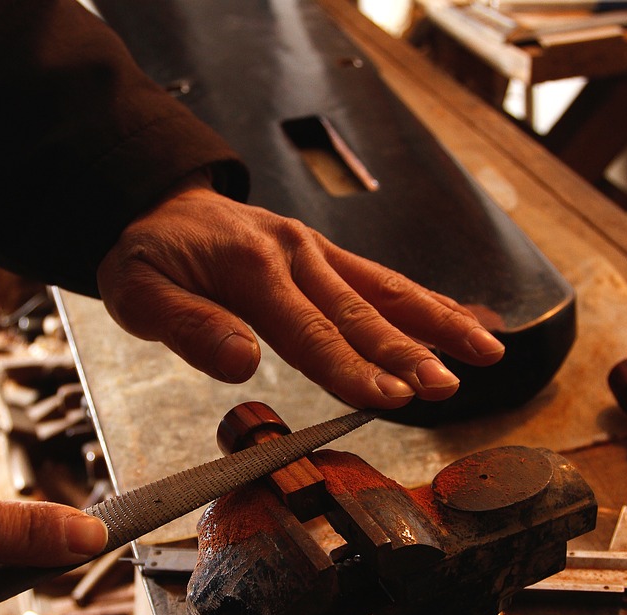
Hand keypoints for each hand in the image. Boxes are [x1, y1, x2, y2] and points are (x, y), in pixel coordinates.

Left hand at [97, 179, 504, 409]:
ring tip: (487, 352)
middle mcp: (295, 253)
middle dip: (409, 353)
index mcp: (252, 268)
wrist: (156, 203)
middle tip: (449, 386)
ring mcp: (316, 251)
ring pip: (387, 289)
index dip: (353, 369)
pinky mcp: (325, 256)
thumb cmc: (148, 255)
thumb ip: (188, 328)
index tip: (392, 399)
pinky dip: (425, 301)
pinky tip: (462, 324)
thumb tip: (244, 364)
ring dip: (438, 322)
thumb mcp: (139, 293)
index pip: (311, 331)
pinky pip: (381, 278)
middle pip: (361, 311)